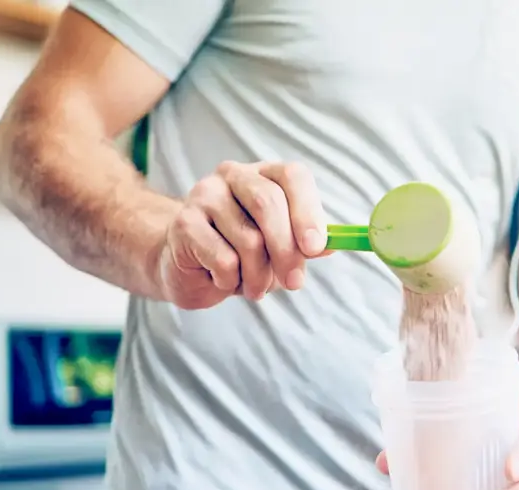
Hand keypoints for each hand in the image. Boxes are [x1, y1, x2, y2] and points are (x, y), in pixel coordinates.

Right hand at [159, 160, 328, 309]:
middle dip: (287, 252)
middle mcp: (233, 175)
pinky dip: (231, 280)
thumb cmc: (241, 253)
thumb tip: (333, 245)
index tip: (316, 248)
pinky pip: (223, 259)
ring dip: (259, 275)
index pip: (292, 176)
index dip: (308, 212)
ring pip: (249, 240)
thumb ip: (306, 244)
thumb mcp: (281, 248)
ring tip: (254, 286)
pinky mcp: (184, 222)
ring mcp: (205, 195)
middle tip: (294, 283)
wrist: (189, 267)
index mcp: (265, 174)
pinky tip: (224, 279)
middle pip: (268, 204)